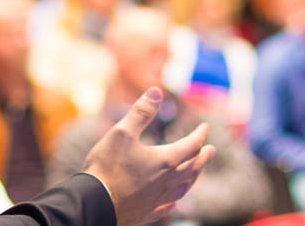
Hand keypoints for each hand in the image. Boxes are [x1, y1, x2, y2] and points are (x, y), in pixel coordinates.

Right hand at [83, 88, 217, 225]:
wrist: (94, 204)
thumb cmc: (107, 167)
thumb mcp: (122, 132)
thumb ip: (141, 112)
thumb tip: (156, 91)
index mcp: (165, 161)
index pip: (191, 145)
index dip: (200, 135)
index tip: (205, 127)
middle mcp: (167, 182)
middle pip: (192, 167)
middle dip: (203, 157)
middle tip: (211, 150)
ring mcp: (158, 199)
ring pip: (184, 188)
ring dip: (194, 177)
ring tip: (196, 173)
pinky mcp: (147, 213)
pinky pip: (168, 206)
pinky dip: (175, 200)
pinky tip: (174, 201)